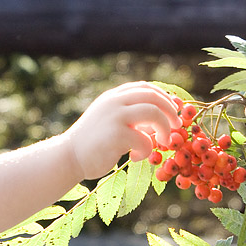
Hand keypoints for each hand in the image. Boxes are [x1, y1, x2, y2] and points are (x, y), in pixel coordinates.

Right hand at [63, 82, 180, 178]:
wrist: (69, 157)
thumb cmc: (93, 143)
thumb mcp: (112, 122)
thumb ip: (132, 118)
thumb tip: (160, 120)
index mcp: (113, 97)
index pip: (145, 87)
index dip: (164, 97)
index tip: (173, 109)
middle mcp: (114, 102)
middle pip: (153, 96)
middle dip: (170, 110)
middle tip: (176, 126)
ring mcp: (115, 116)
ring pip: (153, 112)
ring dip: (164, 128)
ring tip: (164, 141)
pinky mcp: (116, 135)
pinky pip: (145, 140)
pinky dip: (147, 150)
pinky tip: (137, 157)